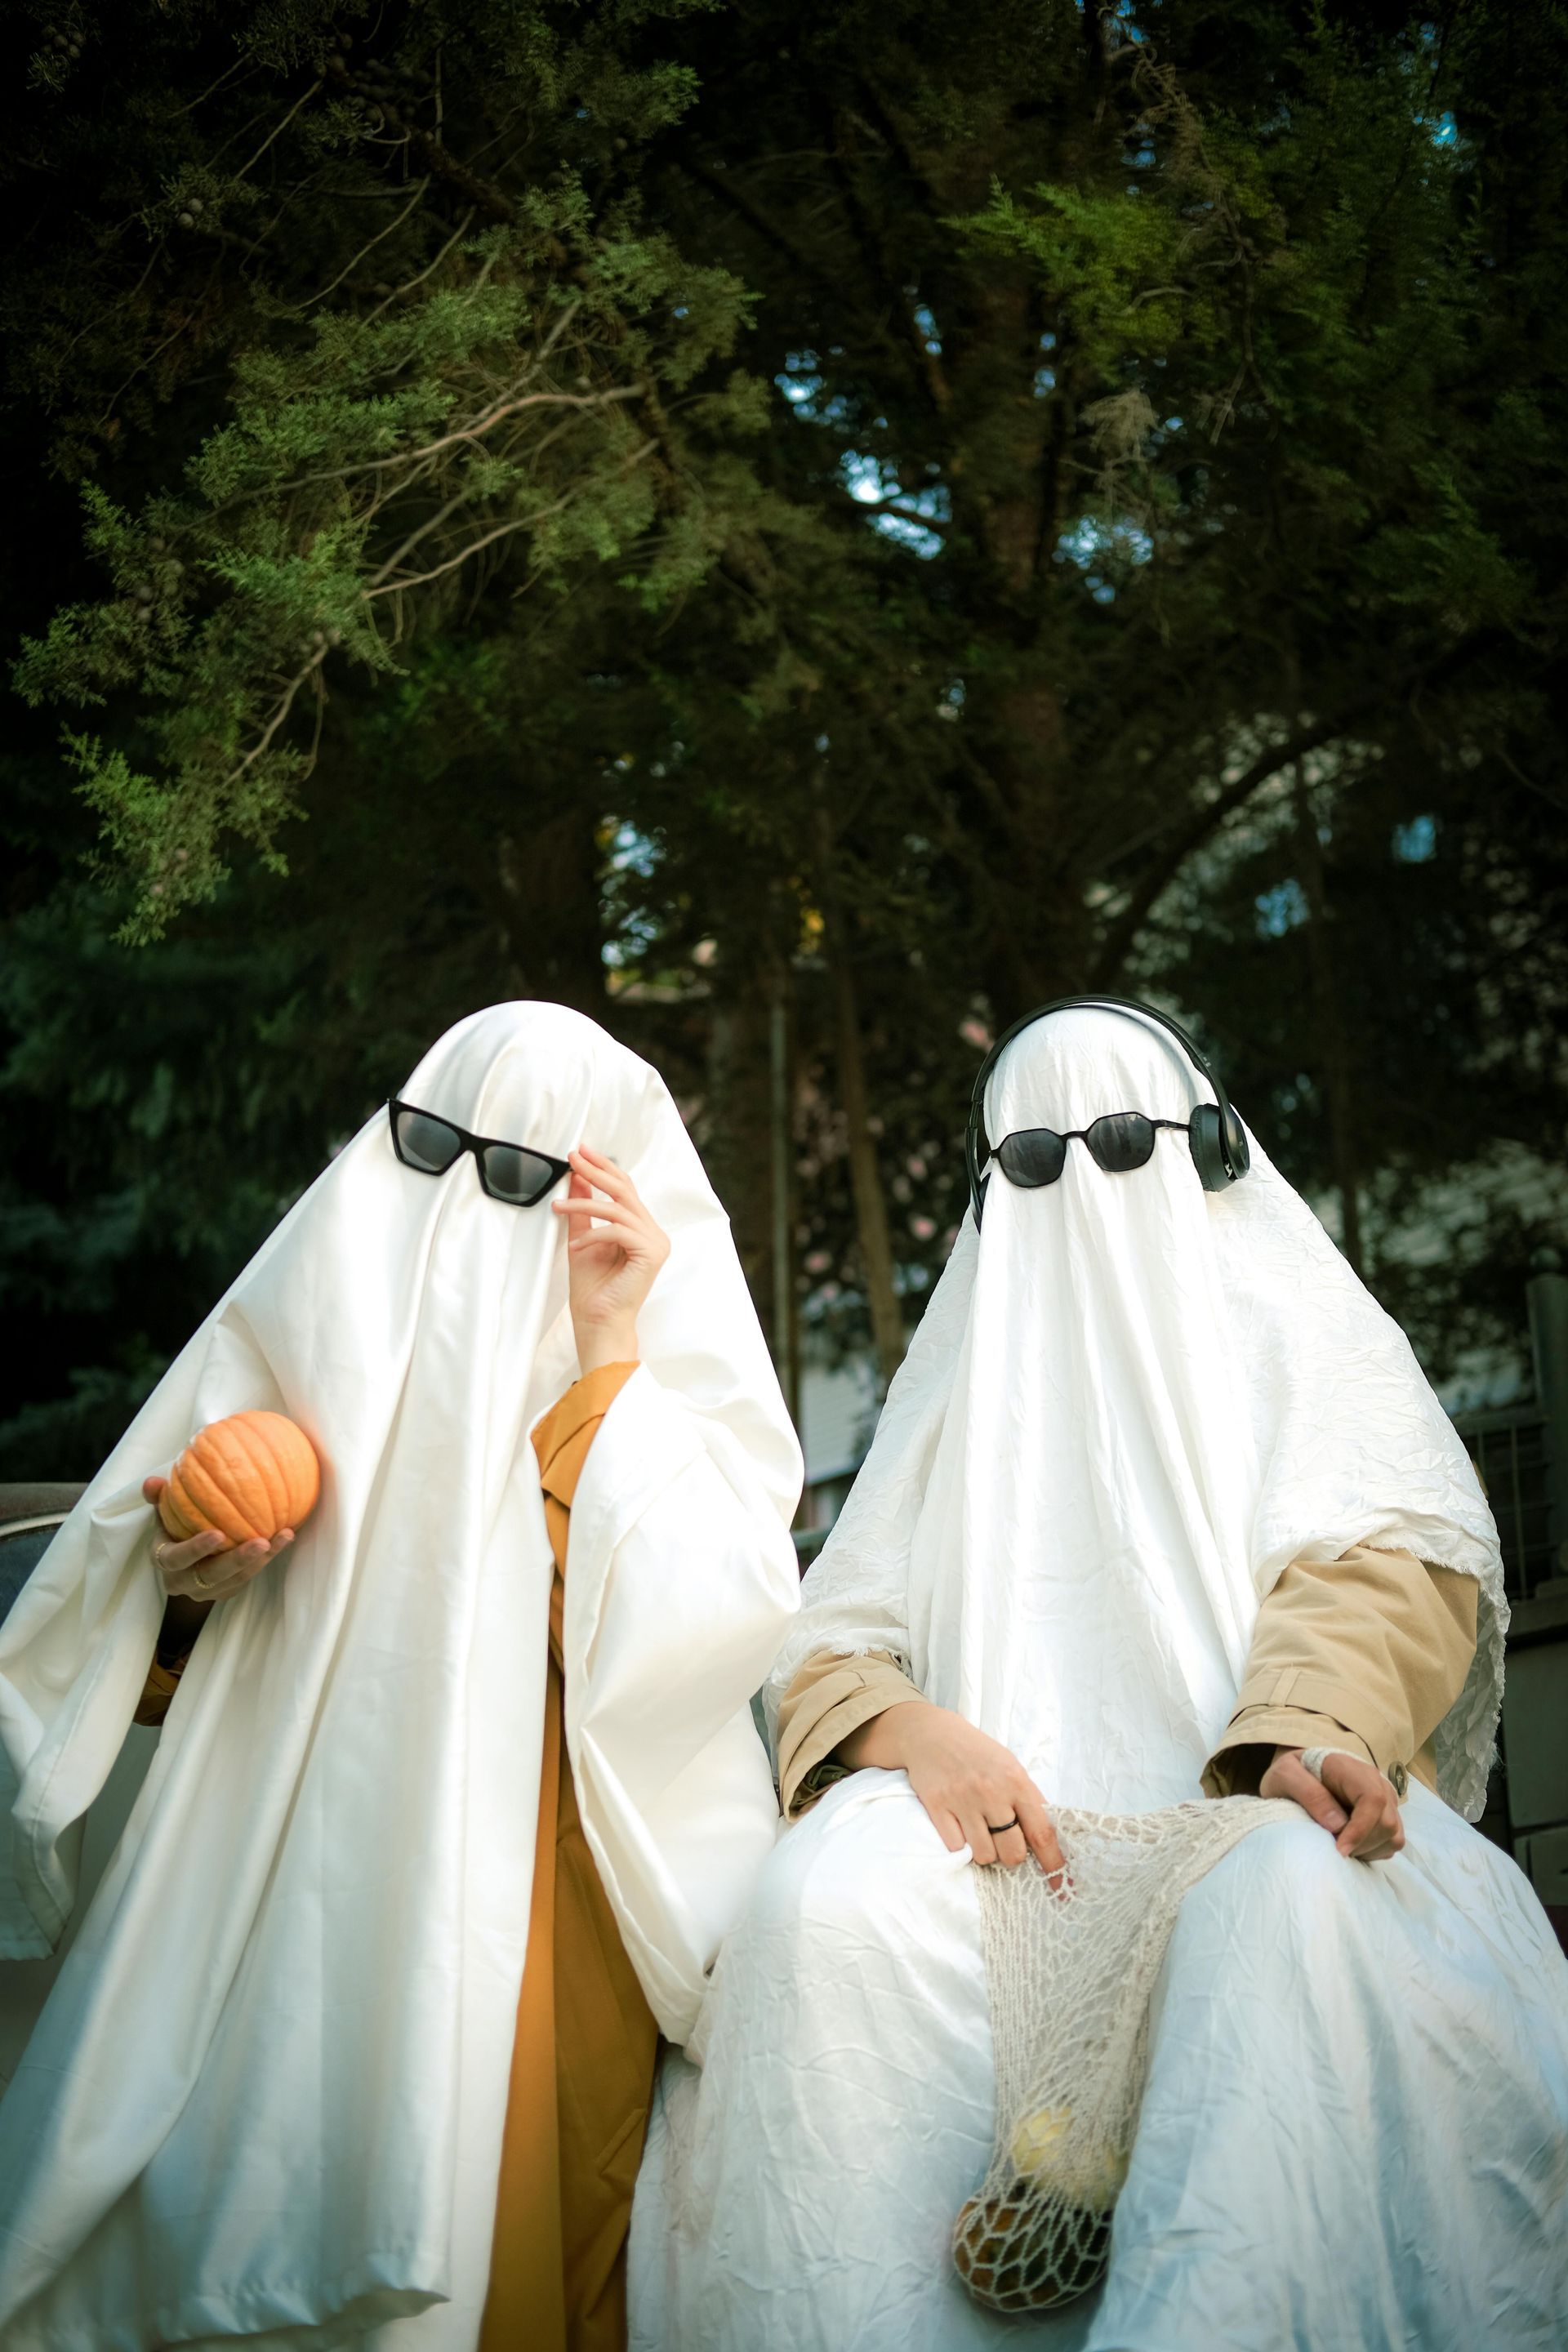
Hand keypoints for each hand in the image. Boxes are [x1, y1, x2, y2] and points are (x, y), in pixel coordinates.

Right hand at [143, 1474, 293, 1637]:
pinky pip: (249, 1577)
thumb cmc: (175, 1525)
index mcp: (164, 1561)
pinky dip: (268, 1559)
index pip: (176, 1559)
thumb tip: (153, 1481)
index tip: (217, 1534)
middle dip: (237, 1560)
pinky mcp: (228, 1591)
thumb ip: (159, 1497)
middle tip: (261, 1541)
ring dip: (261, 1559)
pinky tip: (284, 1538)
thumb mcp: (164, 1511)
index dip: (195, 1549)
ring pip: (236, 1580)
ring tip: (282, 1537)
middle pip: (211, 1576)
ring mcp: (207, 1591)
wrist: (187, 1556)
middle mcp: (183, 1581)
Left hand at [552, 1144, 669, 1373]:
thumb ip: (583, 1208)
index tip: (580, 1152)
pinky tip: (576, 1247)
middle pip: (625, 1190)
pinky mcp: (651, 1253)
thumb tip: (577, 1176)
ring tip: (558, 1207)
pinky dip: (592, 1234)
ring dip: (584, 1202)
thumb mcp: (582, 1238)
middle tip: (573, 1156)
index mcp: (641, 1229)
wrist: (598, 1322)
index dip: (603, 1167)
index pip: (625, 1189)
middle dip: (597, 1170)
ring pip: (618, 1207)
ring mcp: (656, 1243)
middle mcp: (653, 1233)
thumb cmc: (593, 1289)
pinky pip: (618, 1230)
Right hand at [840, 1700, 1065, 1875]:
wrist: (930, 1733)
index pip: (1042, 1833)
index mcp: (1016, 1781)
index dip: (1053, 1863)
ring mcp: (962, 1800)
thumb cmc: (976, 1752)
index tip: (1061, 1885)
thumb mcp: (1009, 1765)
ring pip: (985, 1855)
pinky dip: (960, 1844)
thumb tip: (1046, 1837)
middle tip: (1004, 1841)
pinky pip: (956, 1848)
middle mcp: (991, 1792)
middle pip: (1013, 1853)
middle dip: (1012, 1856)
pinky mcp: (937, 1807)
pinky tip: (959, 1825)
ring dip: (985, 1851)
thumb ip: (1028, 1798)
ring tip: (980, 1831)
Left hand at [1260, 1745, 1404, 1860]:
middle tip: (1334, 1848)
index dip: (1360, 1829)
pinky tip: (1351, 1846)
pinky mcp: (1387, 1816)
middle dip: (1361, 1844)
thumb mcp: (1285, 1776)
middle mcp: (1376, 1783)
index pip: (1373, 1799)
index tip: (1339, 1849)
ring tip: (1341, 1847)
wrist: (1300, 1774)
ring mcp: (1385, 1800)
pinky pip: (1392, 1842)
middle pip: (1387, 1823)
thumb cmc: (1293, 1774)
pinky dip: (1374, 1852)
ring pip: (1393, 1836)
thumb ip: (1308, 1793)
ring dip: (1368, 1850)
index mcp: (1351, 1769)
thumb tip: (1337, 1824)